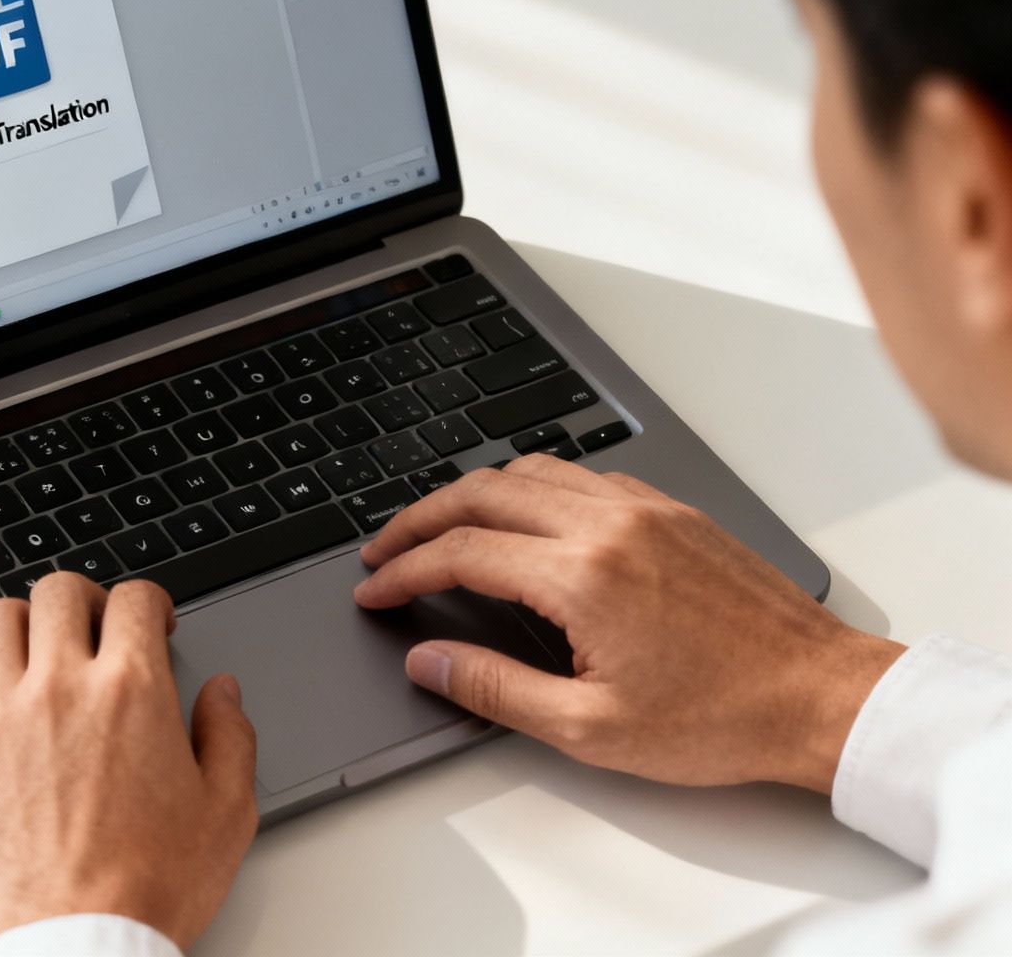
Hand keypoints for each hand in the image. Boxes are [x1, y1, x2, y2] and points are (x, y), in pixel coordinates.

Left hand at [0, 572, 256, 949]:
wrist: (76, 941)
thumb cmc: (148, 887)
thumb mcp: (227, 814)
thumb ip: (230, 738)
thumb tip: (222, 693)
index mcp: (132, 692)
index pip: (134, 599)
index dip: (148, 601)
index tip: (150, 620)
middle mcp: (62, 687)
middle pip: (58, 591)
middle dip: (83, 600)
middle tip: (93, 628)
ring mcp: (1, 715)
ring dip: (21, 625)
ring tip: (36, 653)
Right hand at [353, 455, 903, 791]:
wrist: (822, 698)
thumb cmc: (722, 719)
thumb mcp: (591, 729)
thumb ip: (495, 689)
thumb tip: (428, 660)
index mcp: (584, 576)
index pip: (462, 552)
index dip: (404, 570)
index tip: (375, 592)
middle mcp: (609, 524)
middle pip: (482, 491)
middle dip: (419, 518)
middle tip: (384, 550)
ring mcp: (644, 509)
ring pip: (529, 470)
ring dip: (471, 493)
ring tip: (439, 528)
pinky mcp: (672, 510)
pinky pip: (579, 476)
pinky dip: (529, 486)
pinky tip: (519, 518)